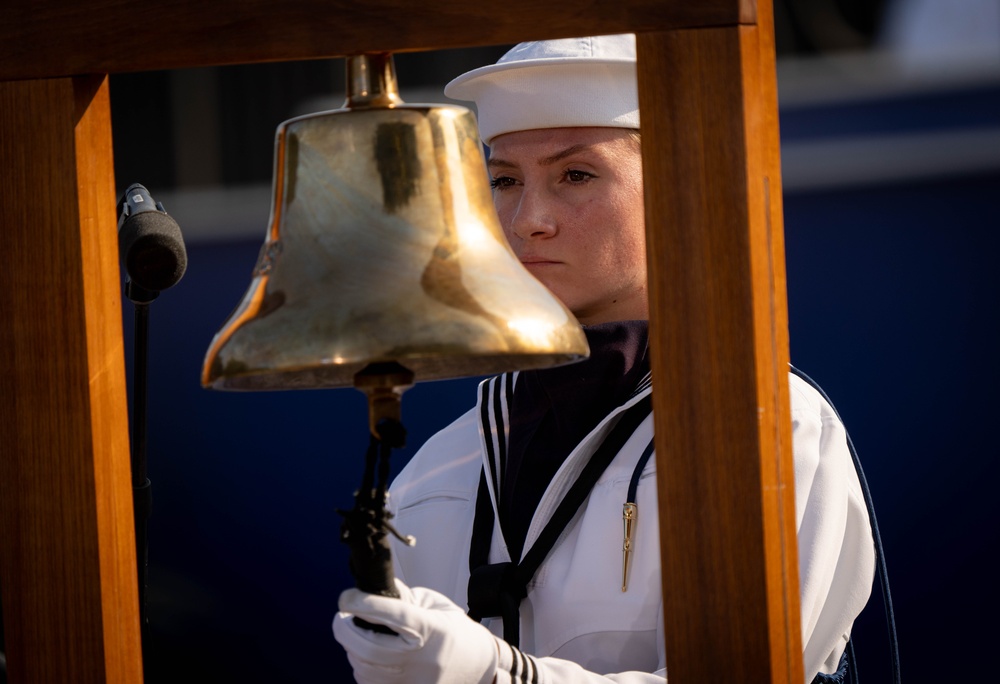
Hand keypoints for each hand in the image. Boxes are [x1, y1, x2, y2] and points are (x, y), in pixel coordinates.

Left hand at [333, 578, 499, 683]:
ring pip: (363, 667)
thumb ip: (403, 598)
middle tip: (342, 617)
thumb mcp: (435, 606)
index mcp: (431, 630)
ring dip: (353, 649)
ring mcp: (412, 682)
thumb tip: (371, 592)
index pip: (394, 615)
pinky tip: (370, 656)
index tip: (346, 597)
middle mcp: (420, 660)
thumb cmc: (455, 633)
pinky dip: (362, 667)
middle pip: (369, 647)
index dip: (365, 604)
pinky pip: (367, 683)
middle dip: (345, 630)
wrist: (477, 668)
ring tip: (361, 635)